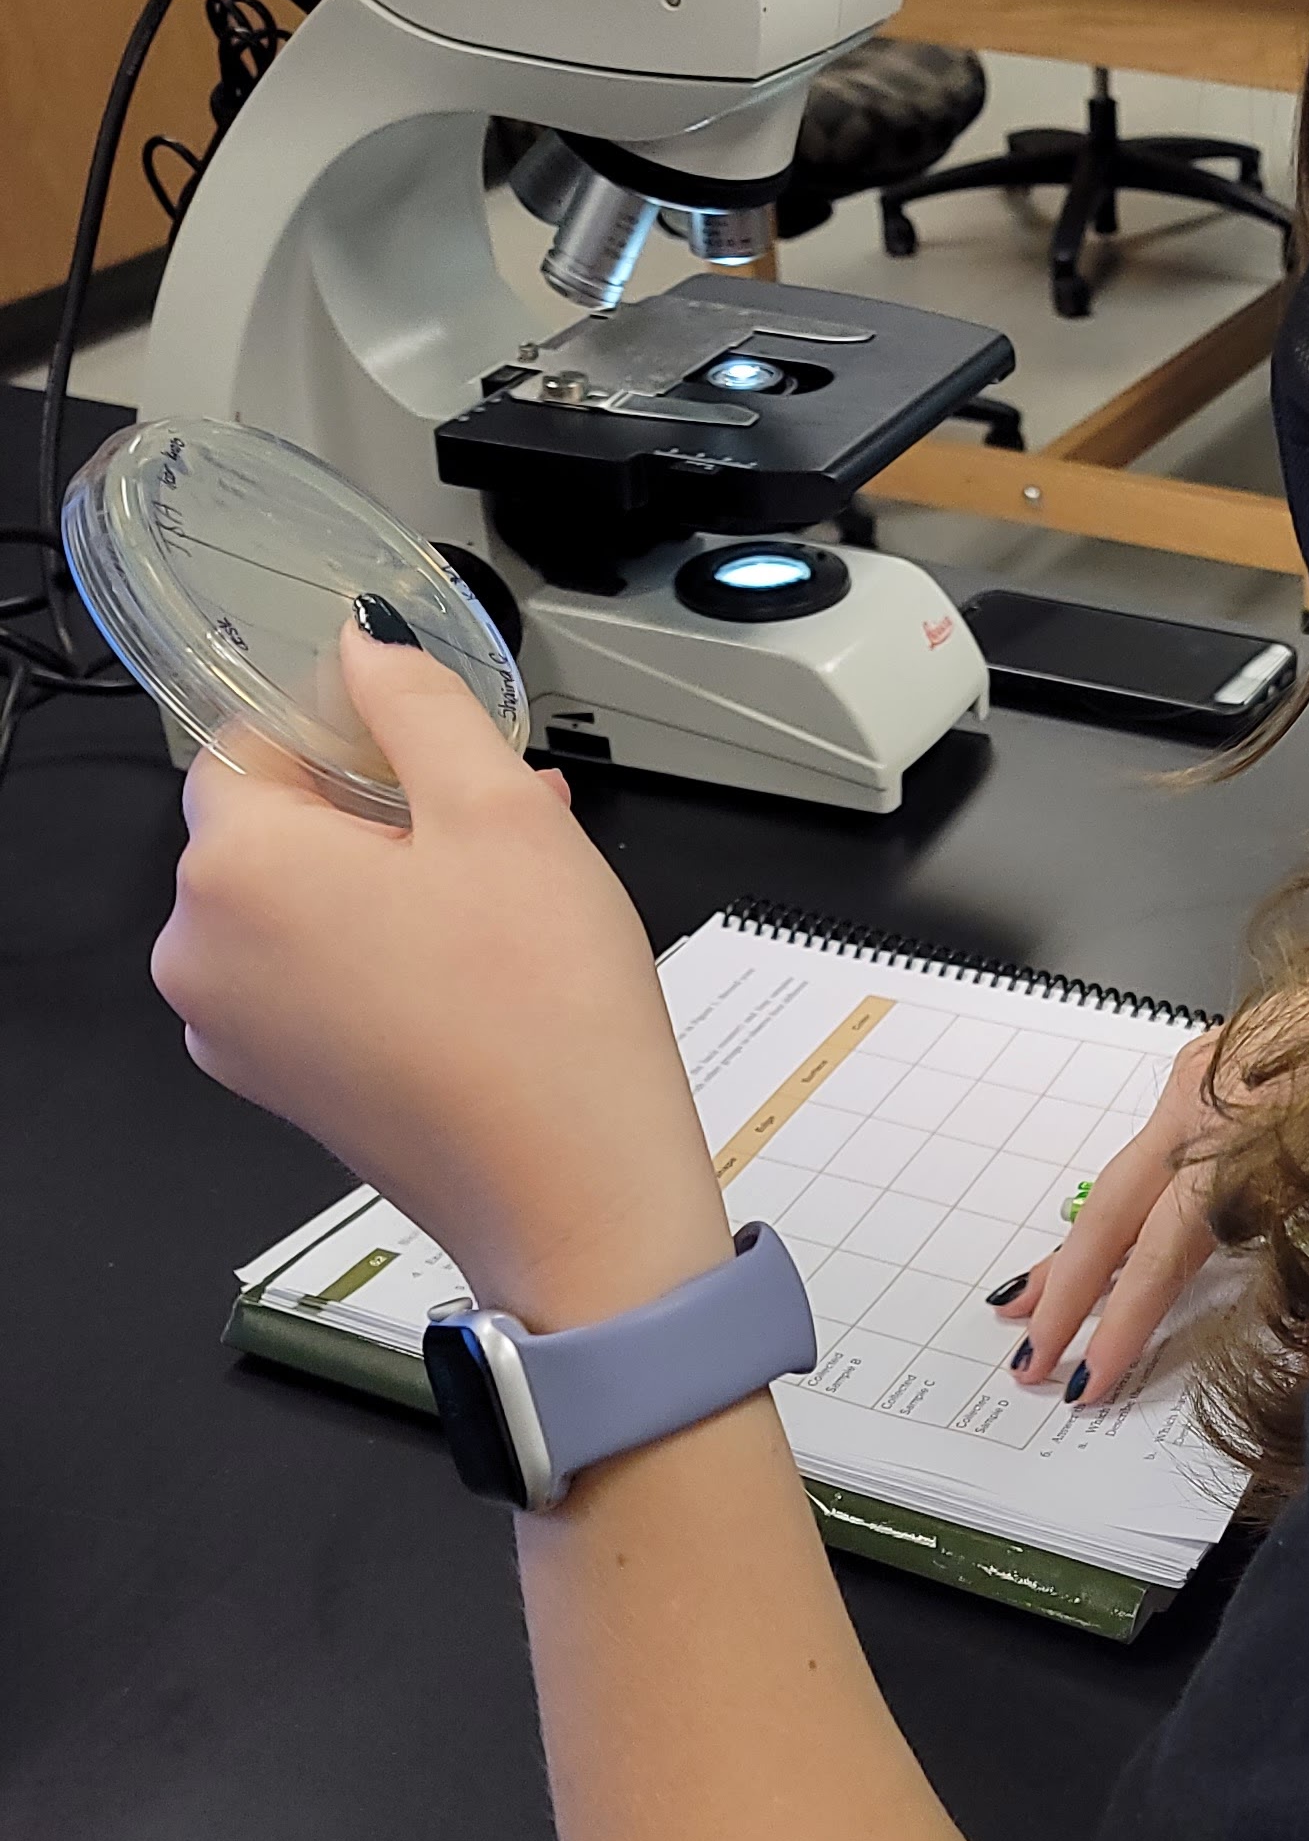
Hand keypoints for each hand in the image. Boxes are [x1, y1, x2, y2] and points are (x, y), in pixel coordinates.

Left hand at [152, 621, 732, 1331]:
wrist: (573, 1194)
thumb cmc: (544, 1009)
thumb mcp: (499, 809)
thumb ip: (417, 704)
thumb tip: (362, 646)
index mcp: (236, 868)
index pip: (251, 740)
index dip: (346, 725)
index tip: (436, 745)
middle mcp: (202, 951)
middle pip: (273, 825)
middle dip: (380, 803)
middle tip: (499, 816)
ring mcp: (233, 1028)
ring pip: (300, 901)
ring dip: (390, 873)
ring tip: (509, 889)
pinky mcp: (280, 1081)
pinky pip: (312, 973)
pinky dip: (381, 947)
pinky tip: (481, 955)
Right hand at [1000, 999, 1308, 1407]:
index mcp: (1231, 1137)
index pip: (1159, 1254)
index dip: (1120, 1325)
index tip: (1085, 1383)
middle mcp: (1197, 1104)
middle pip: (1110, 1213)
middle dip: (1064, 1290)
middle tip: (1026, 1358)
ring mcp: (1199, 1076)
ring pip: (1121, 1178)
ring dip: (1079, 1246)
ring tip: (1024, 1299)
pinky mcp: (1214, 1058)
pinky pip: (1150, 1143)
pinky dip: (1119, 1196)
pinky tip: (1108, 1221)